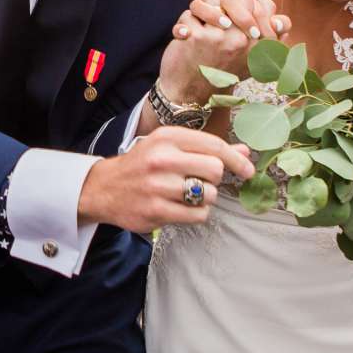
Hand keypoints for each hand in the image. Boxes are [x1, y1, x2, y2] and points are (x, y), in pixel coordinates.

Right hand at [79, 125, 254, 236]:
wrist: (104, 188)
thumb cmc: (144, 165)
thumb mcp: (170, 147)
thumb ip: (207, 149)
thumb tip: (245, 152)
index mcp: (167, 137)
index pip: (214, 146)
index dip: (236, 160)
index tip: (247, 170)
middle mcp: (162, 158)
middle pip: (215, 170)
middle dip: (213, 179)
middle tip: (199, 180)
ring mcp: (158, 186)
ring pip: (208, 195)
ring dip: (205, 198)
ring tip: (186, 195)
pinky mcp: (156, 210)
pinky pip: (197, 215)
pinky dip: (196, 213)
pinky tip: (182, 207)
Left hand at [160, 0, 288, 101]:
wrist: (191, 95)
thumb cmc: (222, 74)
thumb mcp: (253, 62)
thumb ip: (271, 42)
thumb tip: (280, 21)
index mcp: (259, 45)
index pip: (258, 5)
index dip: (243, 0)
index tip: (231, 6)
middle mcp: (242, 41)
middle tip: (214, 8)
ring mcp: (219, 38)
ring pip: (212, 0)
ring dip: (202, 9)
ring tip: (200, 23)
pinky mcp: (197, 37)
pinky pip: (191, 13)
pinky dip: (185, 23)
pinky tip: (185, 36)